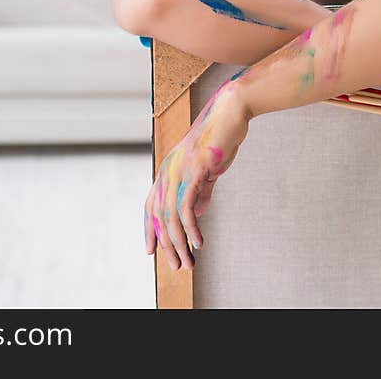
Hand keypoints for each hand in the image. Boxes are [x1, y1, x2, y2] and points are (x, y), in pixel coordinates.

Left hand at [145, 78, 251, 270]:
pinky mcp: (194, 171)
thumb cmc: (220, 140)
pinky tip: (199, 242)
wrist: (230, 114)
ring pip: (171, 216)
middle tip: (178, 266)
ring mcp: (178, 171)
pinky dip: (191, 228)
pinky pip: (187, 206)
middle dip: (167, 245)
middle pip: (159, 216)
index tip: (152, 251)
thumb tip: (195, 214)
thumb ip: (200, 191)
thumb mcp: (207, 170)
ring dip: (179, 243)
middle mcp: (167, 171)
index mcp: (167, 170)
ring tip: (188, 262)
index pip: (151, 206)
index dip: (150, 229)